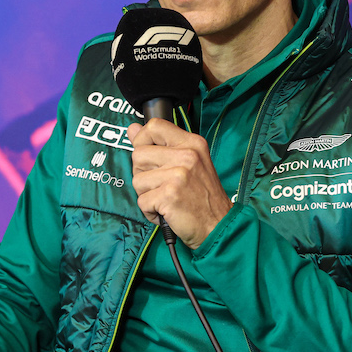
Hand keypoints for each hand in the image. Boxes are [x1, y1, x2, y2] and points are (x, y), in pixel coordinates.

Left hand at [127, 119, 231, 247]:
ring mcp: (178, 175)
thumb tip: (132, 129)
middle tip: (162, 185)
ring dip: (146, 194)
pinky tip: (166, 210)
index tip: (148, 154)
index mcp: (192, 143)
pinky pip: (142, 201)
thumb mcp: (190, 162)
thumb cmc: (204, 196)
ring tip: (165, 198)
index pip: (154, 126)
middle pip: (139, 154)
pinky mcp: (169, 195)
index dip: (142, 139)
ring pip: (137, 179)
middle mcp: (186, 155)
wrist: (219, 225)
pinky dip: (150, 211)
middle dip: (143, 173)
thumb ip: (161, 145)